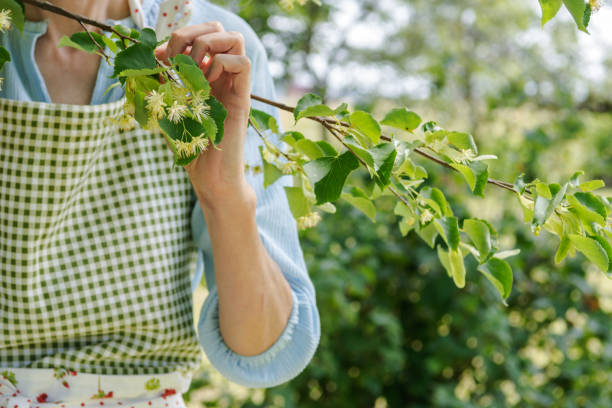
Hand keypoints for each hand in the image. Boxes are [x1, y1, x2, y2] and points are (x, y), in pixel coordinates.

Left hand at [154, 22, 254, 209]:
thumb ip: (160, 84)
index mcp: (206, 76)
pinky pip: (242, 63)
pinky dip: (220, 64)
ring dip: (207, 45)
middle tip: (175, 59)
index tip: (158, 59)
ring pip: (235, 39)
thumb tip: (149, 56)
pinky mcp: (242, 100)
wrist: (210, 179)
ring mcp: (234, 87)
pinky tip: (206, 84)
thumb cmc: (190, 150)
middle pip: (219, 29)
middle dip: (191, 33)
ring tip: (192, 69)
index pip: (200, 34)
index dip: (177, 36)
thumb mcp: (167, 110)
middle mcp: (222, 77)